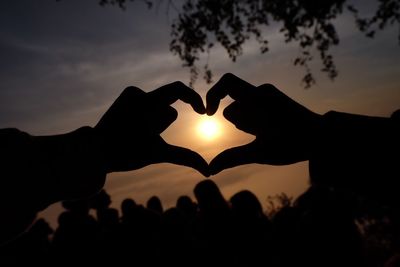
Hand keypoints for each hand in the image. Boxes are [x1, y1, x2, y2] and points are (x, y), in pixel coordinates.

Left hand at [95, 82, 208, 176]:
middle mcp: (138, 93)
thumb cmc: (126, 154)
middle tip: (145, 138)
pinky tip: (133, 125)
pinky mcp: (126, 95)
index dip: (194, 98)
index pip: (178, 89)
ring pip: (159, 106)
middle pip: (167, 107)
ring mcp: (131, 93)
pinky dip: (148, 113)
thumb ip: (185, 158)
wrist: (94, 151)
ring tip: (136, 133)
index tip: (202, 112)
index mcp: (146, 104)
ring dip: (156, 119)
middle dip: (164, 124)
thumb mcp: (157, 154)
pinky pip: (149, 102)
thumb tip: (209, 171)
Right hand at [206, 73, 321, 174]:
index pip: (226, 83)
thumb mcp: (260, 153)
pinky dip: (254, 118)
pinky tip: (270, 131)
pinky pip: (253, 105)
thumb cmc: (292, 145)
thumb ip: (232, 158)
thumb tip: (209, 169)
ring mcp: (269, 94)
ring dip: (247, 121)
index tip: (209, 115)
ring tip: (267, 135)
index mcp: (257, 99)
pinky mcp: (274, 98)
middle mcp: (262, 92)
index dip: (212, 95)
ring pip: (244, 106)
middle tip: (257, 135)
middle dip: (237, 121)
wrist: (323, 138)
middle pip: (234, 104)